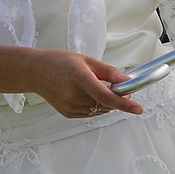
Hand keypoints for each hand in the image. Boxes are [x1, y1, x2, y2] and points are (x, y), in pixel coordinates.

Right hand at [29, 50, 144, 118]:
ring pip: (100, 110)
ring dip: (106, 102)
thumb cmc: (60, 62)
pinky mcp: (68, 113)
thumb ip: (108, 71)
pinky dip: (95, 105)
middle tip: (118, 86)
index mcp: (80, 79)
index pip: (107, 96)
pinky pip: (90, 113)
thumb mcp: (86, 60)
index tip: (139, 108)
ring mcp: (71, 107)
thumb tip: (127, 80)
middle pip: (107, 104)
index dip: (125, 104)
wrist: (35, 72)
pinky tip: (85, 93)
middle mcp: (75, 96)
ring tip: (95, 86)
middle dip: (117, 98)